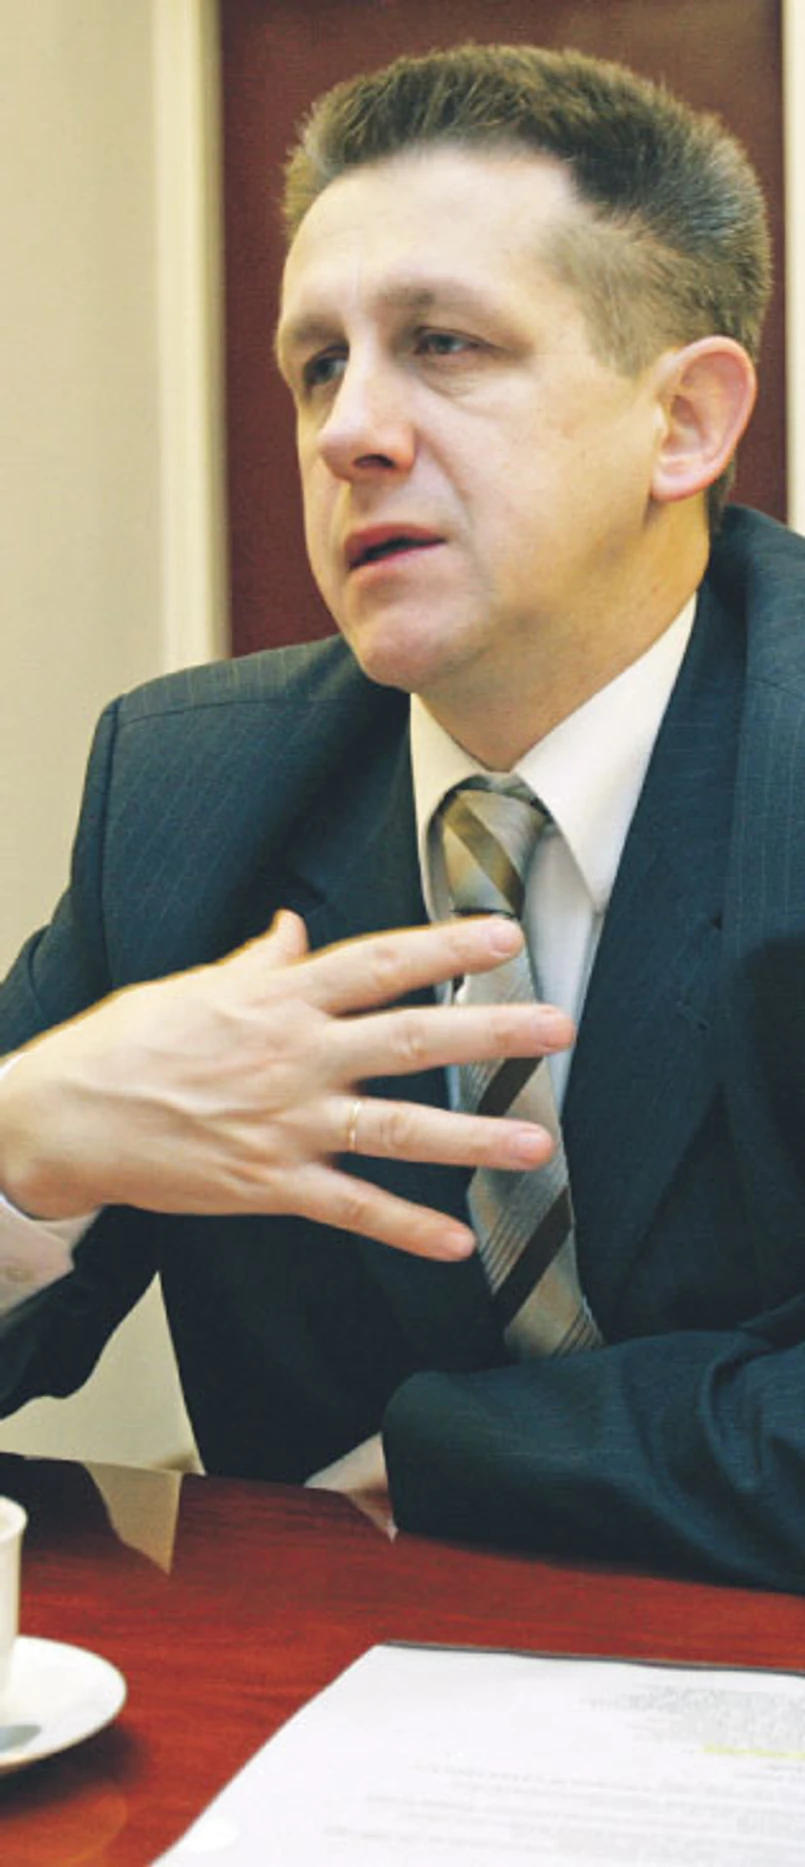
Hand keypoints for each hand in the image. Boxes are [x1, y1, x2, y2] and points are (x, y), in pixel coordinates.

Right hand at [0, 911, 572, 1258]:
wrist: (65, 1119)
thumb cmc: (125, 1046)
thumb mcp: (193, 986)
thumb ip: (257, 962)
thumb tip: (294, 928)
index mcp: (279, 1000)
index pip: (379, 963)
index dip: (446, 947)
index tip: (506, 933)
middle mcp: (294, 1056)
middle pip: (409, 1039)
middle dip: (490, 1033)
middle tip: (558, 1029)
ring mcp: (286, 1123)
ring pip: (396, 1128)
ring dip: (472, 1138)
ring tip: (538, 1142)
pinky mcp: (269, 1183)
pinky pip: (351, 1209)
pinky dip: (405, 1229)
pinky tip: (458, 1243)